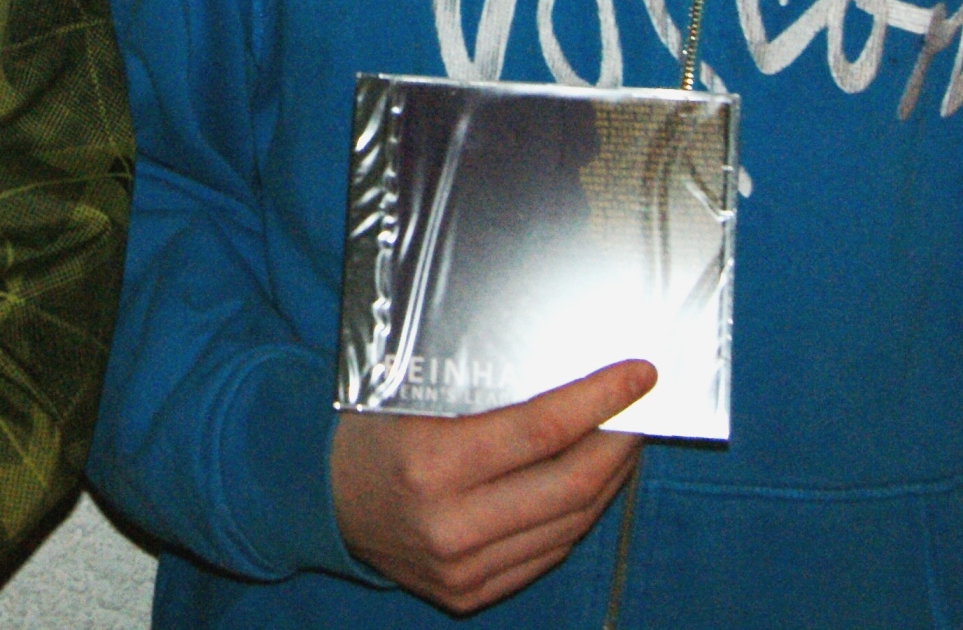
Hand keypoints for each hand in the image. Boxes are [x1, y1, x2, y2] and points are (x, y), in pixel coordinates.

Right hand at [331, 359, 654, 614]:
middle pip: (570, 484)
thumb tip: (567, 366)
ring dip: (608, 481)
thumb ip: (480, 387)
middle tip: (639, 412)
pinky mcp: (470, 594)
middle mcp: (451, 525)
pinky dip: (577, 515)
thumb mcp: (411, 395)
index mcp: (432, 464)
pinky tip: (586, 485)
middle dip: (618, 443)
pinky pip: (548, 554)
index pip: (543, 430)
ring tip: (620, 443)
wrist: (323, 504)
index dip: (599, 400)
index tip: (637, 376)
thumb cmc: (372, 434)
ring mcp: (463, 569)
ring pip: (569, 524)